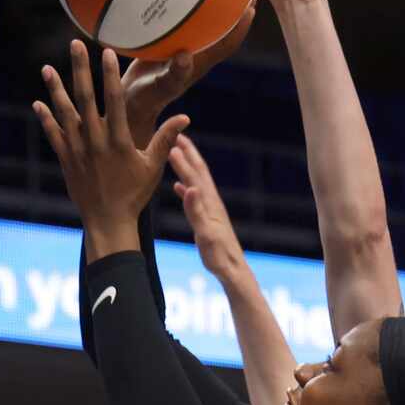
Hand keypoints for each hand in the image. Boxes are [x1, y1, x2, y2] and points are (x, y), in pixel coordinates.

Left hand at [33, 40, 189, 233]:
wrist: (108, 221)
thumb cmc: (134, 194)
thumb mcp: (153, 167)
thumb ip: (166, 139)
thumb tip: (184, 117)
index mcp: (119, 140)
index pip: (115, 100)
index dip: (110, 74)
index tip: (108, 52)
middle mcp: (96, 141)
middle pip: (86, 98)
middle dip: (81, 69)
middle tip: (75, 44)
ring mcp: (78, 150)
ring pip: (65, 113)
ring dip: (56, 89)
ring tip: (47, 68)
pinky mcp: (66, 161)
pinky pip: (53, 136)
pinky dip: (46, 119)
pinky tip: (38, 102)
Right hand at [122, 0, 256, 149]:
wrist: (132, 101)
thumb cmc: (148, 98)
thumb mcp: (160, 87)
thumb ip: (174, 74)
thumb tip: (185, 57)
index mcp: (200, 63)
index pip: (227, 43)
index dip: (241, 27)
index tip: (252, 6)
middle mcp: (196, 53)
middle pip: (223, 28)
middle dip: (236, 8)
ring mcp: (183, 47)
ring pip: (206, 23)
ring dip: (216, 5)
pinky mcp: (168, 43)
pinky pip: (184, 22)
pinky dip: (189, 7)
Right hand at [169, 134, 245, 282]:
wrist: (233, 270)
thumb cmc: (218, 256)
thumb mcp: (206, 234)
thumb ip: (196, 212)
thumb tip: (189, 187)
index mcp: (209, 204)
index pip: (194, 176)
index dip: (183, 159)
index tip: (171, 141)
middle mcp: (211, 203)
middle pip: (199, 172)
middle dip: (189, 153)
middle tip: (177, 134)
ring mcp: (210, 210)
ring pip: (197, 181)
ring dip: (187, 166)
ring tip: (177, 152)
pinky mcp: (209, 218)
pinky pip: (195, 197)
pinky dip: (186, 188)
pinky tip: (179, 186)